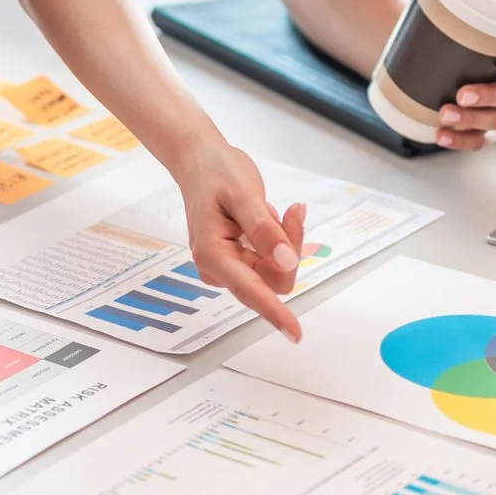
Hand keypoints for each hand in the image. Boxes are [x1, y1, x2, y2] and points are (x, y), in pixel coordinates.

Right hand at [177, 139, 308, 340]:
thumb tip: (287, 262)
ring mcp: (228, 266)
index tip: (294, 332)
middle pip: (272, 279)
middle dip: (289, 247)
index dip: (274, 312)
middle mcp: (218, 268)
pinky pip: (272, 261)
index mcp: (212, 254)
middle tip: (292, 210)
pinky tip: (268, 214)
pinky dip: (279, 239)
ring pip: (276, 270)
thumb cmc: (216, 172)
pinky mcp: (238, 261)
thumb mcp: (243, 194)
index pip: (250, 290)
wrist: (201, 162)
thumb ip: (265, 230)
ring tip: (273, 208)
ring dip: (285, 240)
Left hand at [408, 0, 495, 149]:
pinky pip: (479, 141)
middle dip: (490, 96)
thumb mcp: (437, 17)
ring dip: (473, 120)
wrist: (427, 64)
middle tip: (462, 93)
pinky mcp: (480, 129)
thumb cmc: (445, 40)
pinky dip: (461, 142)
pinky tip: (440, 137)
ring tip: (444, 114)